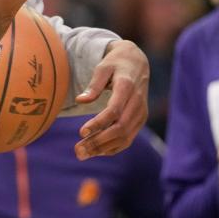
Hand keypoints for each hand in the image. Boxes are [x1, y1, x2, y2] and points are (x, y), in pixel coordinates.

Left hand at [74, 40, 148, 158]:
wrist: (137, 64)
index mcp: (127, 87)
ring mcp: (141, 114)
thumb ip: (93, 85)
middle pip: (120, 128)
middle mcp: (137, 103)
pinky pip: (127, 139)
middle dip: (98, 142)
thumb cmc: (115, 65)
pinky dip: (112, 148)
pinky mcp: (140, 120)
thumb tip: (80, 100)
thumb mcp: (102, 68)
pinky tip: (94, 152)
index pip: (114, 111)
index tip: (80, 132)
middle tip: (77, 151)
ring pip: (125, 137)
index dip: (98, 123)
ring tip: (81, 154)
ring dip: (103, 149)